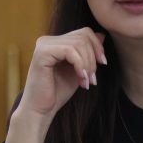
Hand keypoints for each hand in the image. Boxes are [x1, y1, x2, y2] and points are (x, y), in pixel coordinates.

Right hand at [1, 28, 106, 142]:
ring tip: (86, 82)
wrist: (41, 110)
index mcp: (55, 42)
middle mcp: (47, 40)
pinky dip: (80, 65)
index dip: (97, 47)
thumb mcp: (79, 70)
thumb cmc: (57, 92)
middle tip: (92, 79)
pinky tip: (81, 79)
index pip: (84, 32)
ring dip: (88, 64)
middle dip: (93, 57)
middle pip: (83, 35)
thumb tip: (102, 35)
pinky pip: (70, 51)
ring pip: (79, 43)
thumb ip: (87, 53)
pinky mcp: (42, 53)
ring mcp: (44, 45)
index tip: (102, 64)